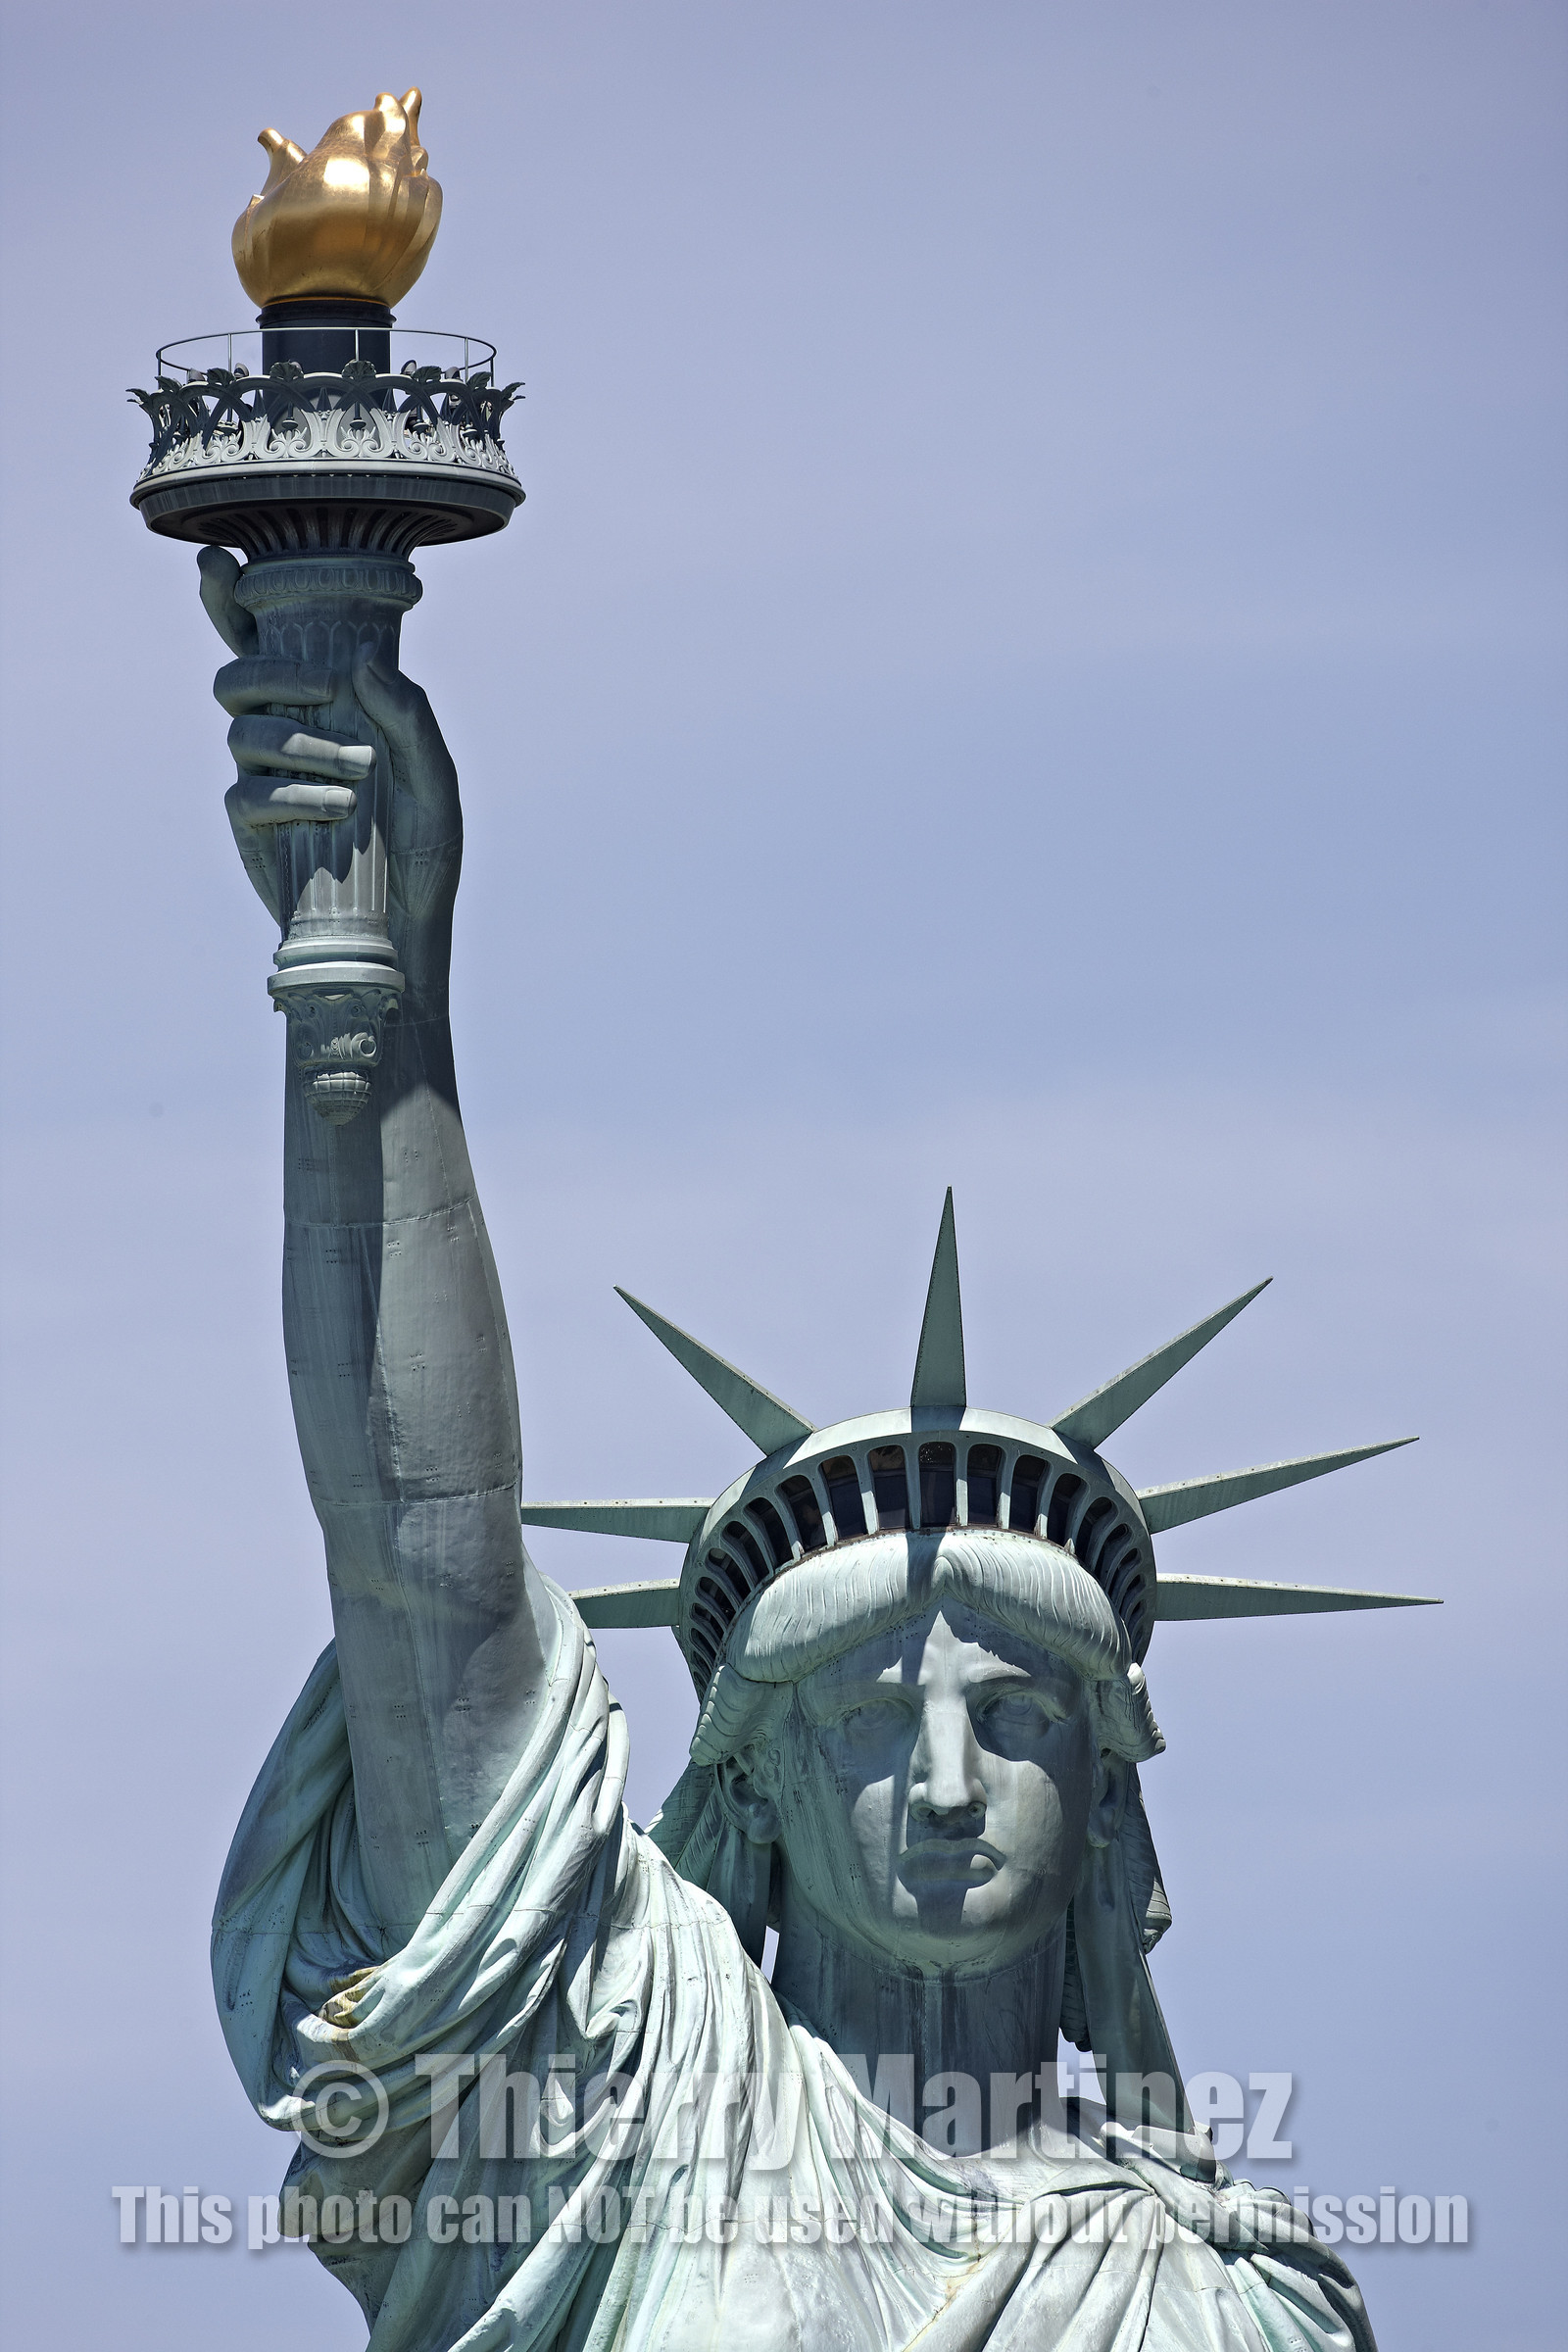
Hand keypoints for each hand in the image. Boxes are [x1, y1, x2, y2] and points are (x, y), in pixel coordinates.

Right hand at [197, 548, 463, 975]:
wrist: (408, 932)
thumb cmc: (424, 852)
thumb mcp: (436, 784)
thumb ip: (413, 721)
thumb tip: (365, 667)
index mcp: (323, 708)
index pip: (265, 641)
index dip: (230, 599)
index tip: (218, 562)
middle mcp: (283, 734)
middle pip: (236, 673)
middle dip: (272, 668)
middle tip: (326, 687)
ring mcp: (262, 780)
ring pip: (242, 728)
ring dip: (301, 741)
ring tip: (359, 774)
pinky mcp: (252, 828)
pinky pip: (249, 792)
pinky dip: (295, 794)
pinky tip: (339, 809)